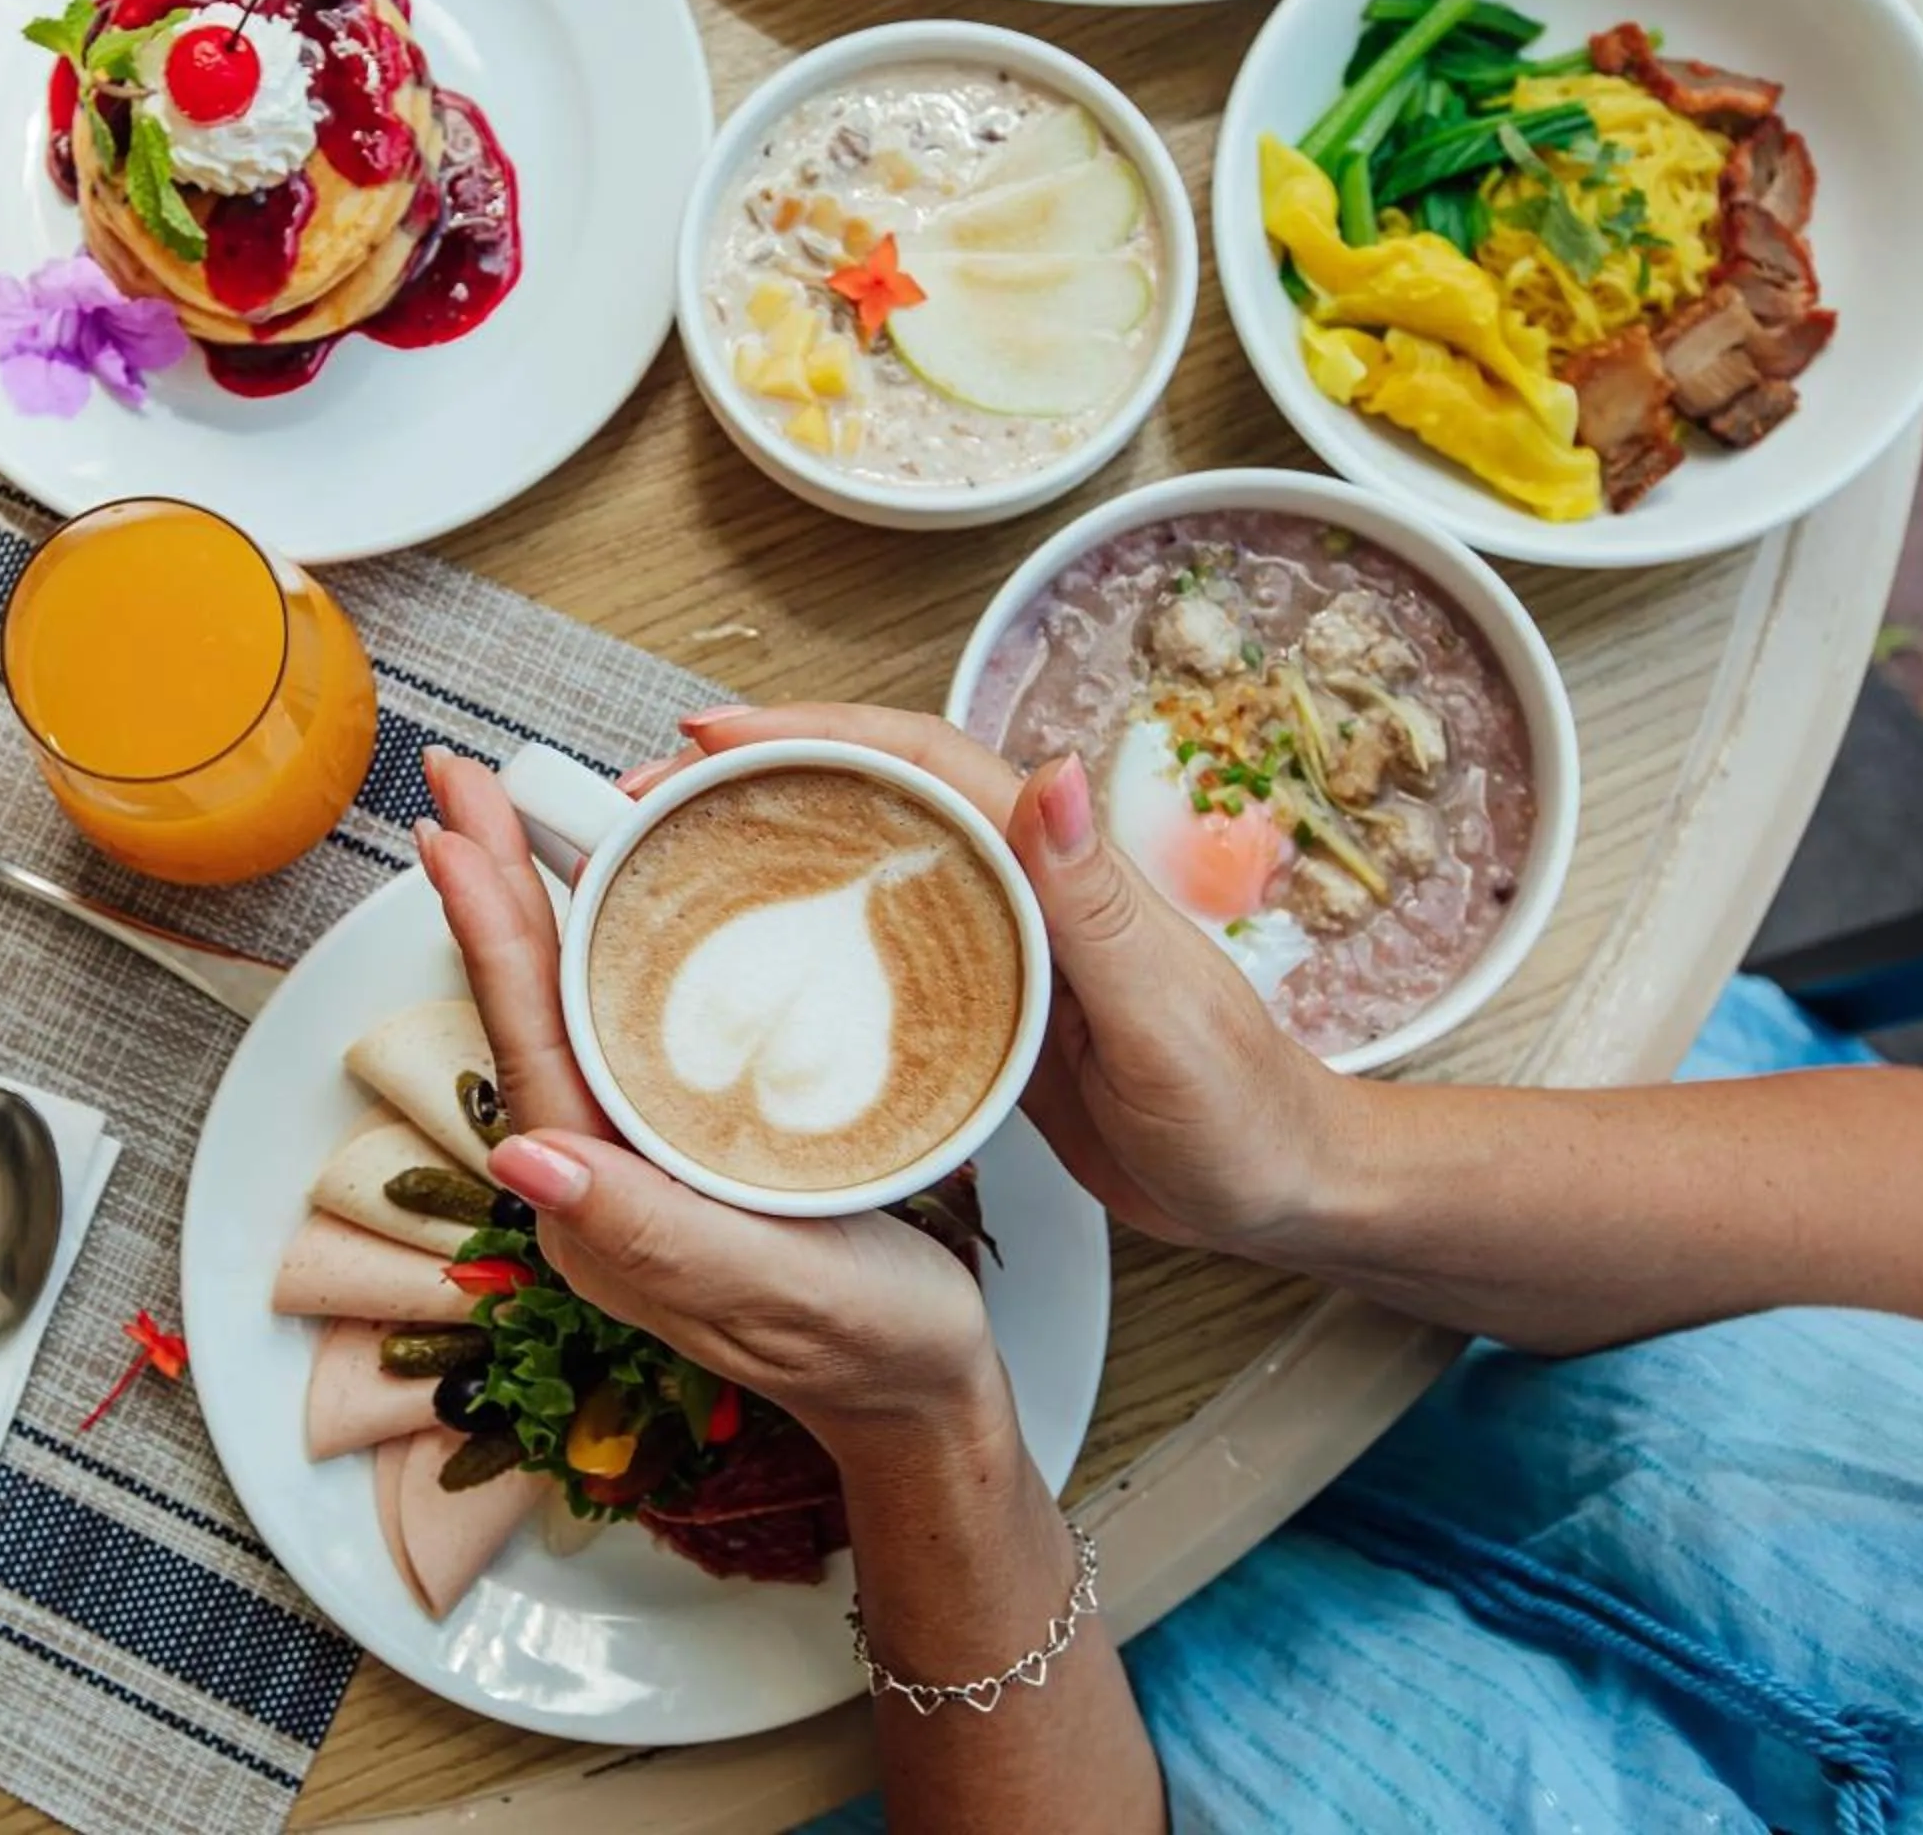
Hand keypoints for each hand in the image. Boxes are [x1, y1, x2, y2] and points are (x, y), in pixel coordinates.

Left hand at [414, 747, 1010, 1454]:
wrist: (924, 1398)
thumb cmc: (867, 1348)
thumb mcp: (768, 1288)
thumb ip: (648, 1230)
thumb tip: (523, 1162)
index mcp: (599, 1202)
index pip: (527, 1039)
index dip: (487, 925)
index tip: (452, 827)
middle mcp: (598, 1173)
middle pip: (529, 1006)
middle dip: (489, 885)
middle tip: (459, 777)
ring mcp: (636, 1159)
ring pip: (568, 1009)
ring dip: (532, 906)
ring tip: (502, 815)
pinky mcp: (682, 1146)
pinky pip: (623, 1026)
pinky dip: (602, 948)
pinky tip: (608, 901)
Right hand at [633, 705, 1352, 1258]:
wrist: (1281, 1190)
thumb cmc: (1240, 1111)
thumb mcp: (1166, 1014)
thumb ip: (1099, 901)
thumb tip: (1049, 774)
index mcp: (1055, 863)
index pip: (917, 760)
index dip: (809, 733)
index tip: (710, 737)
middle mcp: (1015, 881)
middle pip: (865, 792)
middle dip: (751, 774)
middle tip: (641, 794)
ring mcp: (992, 940)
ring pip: (856, 858)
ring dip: (758, 842)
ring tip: (657, 855)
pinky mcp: (976, 1001)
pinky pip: (868, 943)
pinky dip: (796, 930)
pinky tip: (739, 960)